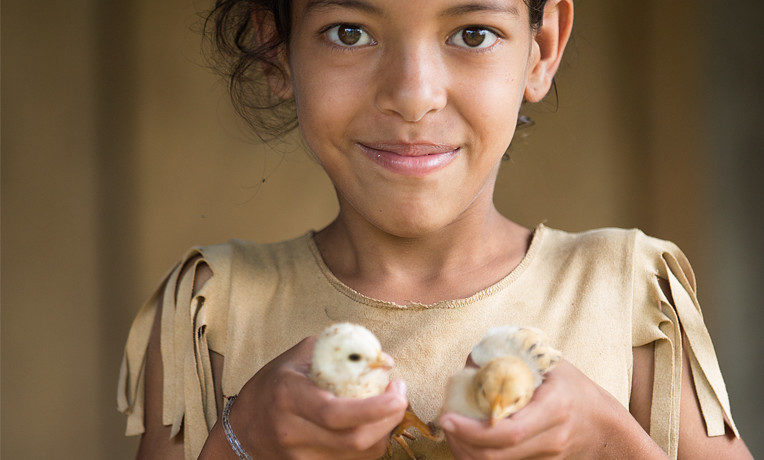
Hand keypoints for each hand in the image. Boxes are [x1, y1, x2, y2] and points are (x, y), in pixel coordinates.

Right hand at [229, 336, 408, 458]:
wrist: (242, 429)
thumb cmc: (274, 384)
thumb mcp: (299, 357)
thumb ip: (341, 352)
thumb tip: (385, 361)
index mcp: (289, 396)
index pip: (336, 413)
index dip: (375, 407)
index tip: (399, 392)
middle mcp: (293, 431)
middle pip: (354, 440)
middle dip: (389, 420)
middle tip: (401, 396)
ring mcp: (300, 457)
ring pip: (358, 456)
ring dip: (383, 432)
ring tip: (388, 409)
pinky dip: (369, 445)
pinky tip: (372, 425)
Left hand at [440, 360, 651, 458]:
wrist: (602, 425)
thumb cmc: (571, 387)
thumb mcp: (548, 364)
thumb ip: (512, 357)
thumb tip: (471, 359)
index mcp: (554, 409)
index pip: (509, 431)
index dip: (473, 429)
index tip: (448, 417)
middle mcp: (551, 438)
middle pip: (497, 455)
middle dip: (462, 442)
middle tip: (443, 423)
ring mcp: (545, 457)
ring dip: (466, 451)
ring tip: (450, 431)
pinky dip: (478, 456)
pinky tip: (465, 441)